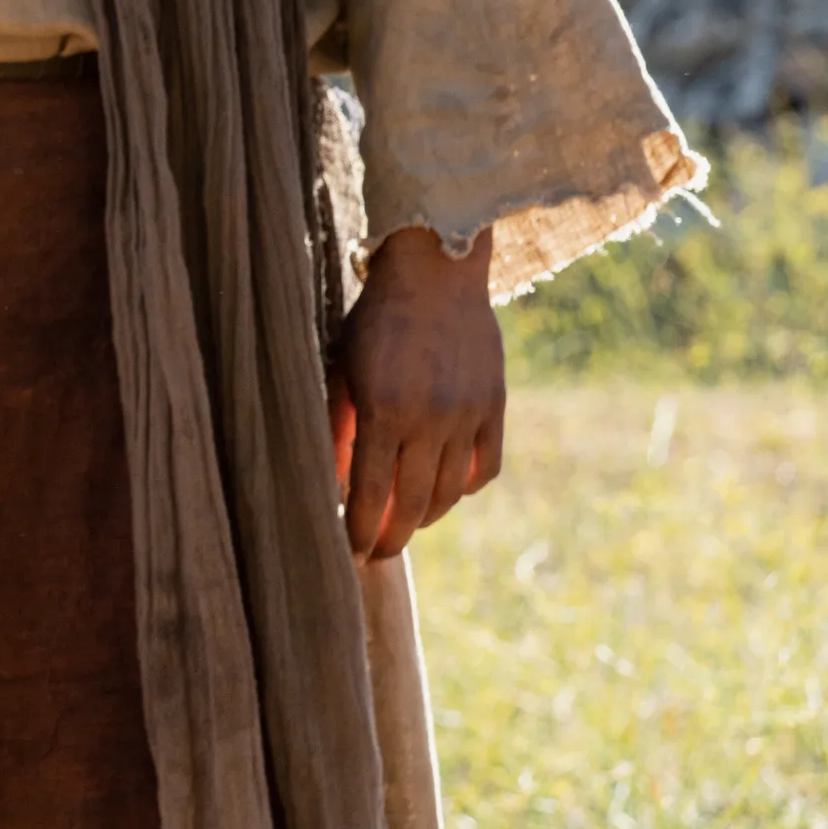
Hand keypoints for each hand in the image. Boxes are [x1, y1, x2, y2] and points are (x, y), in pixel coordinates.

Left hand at [327, 225, 502, 562]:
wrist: (435, 273)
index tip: (350, 554)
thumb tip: (332, 478)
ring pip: (451, 491)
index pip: (369, 489)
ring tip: (406, 525)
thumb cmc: (375, 318)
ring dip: (427, 516)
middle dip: (392, 537)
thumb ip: (338, 423)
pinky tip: (447, 492)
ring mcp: (467, 415)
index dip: (359, 527)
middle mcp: (429, 417)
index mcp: (383, 407)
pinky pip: (485, 467)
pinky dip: (466, 488)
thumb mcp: (343, 366)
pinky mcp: (495, 407)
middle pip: (413, 502)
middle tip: (377, 555)